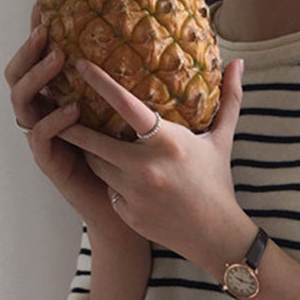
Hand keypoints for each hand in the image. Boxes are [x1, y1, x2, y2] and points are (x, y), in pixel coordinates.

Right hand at [3, 6, 118, 224]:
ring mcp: (43, 139)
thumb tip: (143, 52)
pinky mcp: (49, 162)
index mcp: (56, 101)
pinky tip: (72, 109)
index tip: (46, 8)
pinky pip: (40, 135)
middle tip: (47, 31)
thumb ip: (119, 91)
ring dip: (38, 76)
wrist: (121, 207)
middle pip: (18, 75)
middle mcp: (43, 116)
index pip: (37, 62)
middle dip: (29, 50)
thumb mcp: (122, 119)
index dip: (36, 35)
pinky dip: (53, 119)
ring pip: (22, 100)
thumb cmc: (125, 163)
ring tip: (58, 60)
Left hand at [58, 58, 254, 275]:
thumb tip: (239, 63)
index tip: (79, 66)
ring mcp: (135, 193)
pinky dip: (114, 186)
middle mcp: (146, 167)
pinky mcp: (129, 213)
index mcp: (168, 143)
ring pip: (97, 166)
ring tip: (92, 146)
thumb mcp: (223, 142)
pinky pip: (110, 192)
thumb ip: (230, 101)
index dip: (100, 83)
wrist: (217, 236)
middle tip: (59, 111)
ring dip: (93, 155)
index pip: (126, 106)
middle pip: (93, 140)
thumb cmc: (218, 184)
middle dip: (73, 126)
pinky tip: (125, 185)